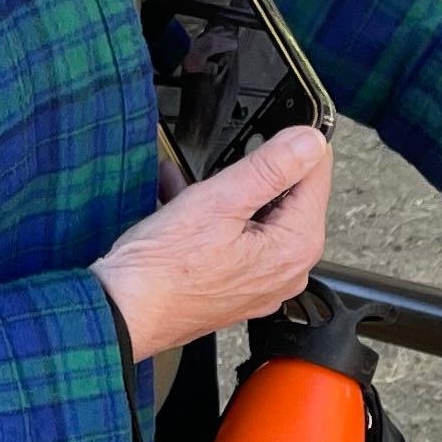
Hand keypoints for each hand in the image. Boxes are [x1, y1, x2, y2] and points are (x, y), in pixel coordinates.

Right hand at [93, 126, 332, 360]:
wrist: (124, 314)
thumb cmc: (164, 270)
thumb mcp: (220, 201)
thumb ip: (271, 167)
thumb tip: (310, 141)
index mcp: (295, 247)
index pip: (317, 176)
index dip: (296, 143)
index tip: (275, 126)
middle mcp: (286, 270)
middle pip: (289, 198)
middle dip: (257, 170)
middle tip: (226, 156)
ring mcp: (261, 282)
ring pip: (257, 216)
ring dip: (227, 191)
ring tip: (193, 178)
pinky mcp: (234, 286)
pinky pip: (234, 239)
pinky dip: (212, 216)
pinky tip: (180, 199)